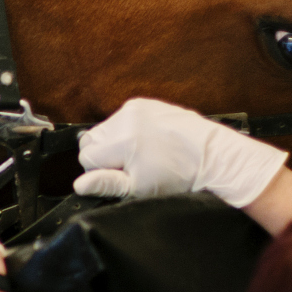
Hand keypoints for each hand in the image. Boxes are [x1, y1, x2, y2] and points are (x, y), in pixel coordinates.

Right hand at [73, 97, 288, 208]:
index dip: (102, 171)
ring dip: (117, 142)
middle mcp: (126, 119)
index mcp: (122, 140)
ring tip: (143, 153)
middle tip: (134, 166)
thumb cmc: (180, 175)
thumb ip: (106, 184)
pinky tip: (148, 141)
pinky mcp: (145, 103)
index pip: (87, 157)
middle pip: (93, 140)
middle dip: (106, 154)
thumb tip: (79, 184)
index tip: (124, 175)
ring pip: (106, 129)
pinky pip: (122, 118)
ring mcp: (136, 107)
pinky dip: (129, 130)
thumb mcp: (140, 188)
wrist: (212, 157)